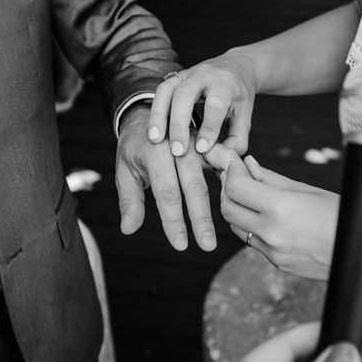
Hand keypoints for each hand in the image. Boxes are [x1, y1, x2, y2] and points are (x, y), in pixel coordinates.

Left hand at [116, 106, 216, 250]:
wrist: (149, 115)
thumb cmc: (136, 150)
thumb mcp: (125, 172)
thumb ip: (130, 200)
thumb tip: (128, 230)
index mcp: (154, 151)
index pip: (166, 192)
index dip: (174, 220)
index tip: (181, 245)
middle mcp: (178, 144)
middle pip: (193, 185)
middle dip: (201, 218)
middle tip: (207, 246)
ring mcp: (196, 142)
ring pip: (210, 176)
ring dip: (218, 204)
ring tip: (228, 227)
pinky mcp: (209, 142)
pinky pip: (223, 163)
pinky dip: (230, 183)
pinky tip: (235, 205)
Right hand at [147, 52, 257, 157]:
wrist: (236, 67)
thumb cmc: (239, 97)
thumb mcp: (244, 118)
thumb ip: (236, 140)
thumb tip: (218, 160)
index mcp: (226, 83)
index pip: (215, 104)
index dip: (208, 128)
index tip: (202, 149)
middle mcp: (205, 74)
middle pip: (186, 94)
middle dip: (179, 124)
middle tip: (177, 151)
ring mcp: (187, 74)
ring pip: (168, 90)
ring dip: (159, 116)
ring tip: (156, 140)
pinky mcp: (175, 78)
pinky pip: (160, 92)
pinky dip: (155, 112)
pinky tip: (153, 132)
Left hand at [206, 146, 338, 277]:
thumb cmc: (341, 213)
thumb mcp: (306, 189)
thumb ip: (271, 178)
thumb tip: (247, 164)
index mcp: (280, 207)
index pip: (235, 187)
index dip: (230, 171)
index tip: (234, 163)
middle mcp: (272, 232)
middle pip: (227, 208)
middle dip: (227, 189)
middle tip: (235, 176)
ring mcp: (273, 252)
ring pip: (236, 227)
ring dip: (237, 209)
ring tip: (250, 194)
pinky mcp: (277, 264)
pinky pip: (253, 241)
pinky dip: (252, 225)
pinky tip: (265, 215)